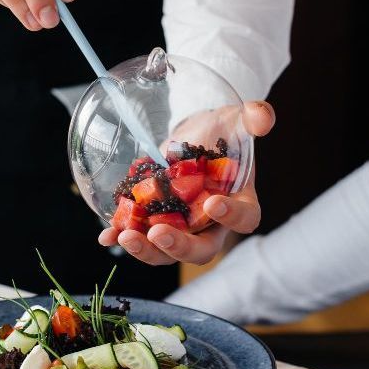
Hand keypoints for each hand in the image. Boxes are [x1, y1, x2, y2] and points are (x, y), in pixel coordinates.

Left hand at [98, 100, 274, 265]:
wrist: (193, 133)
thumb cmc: (220, 131)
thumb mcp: (237, 119)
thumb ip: (254, 116)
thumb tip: (262, 117)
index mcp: (240, 202)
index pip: (245, 219)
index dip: (231, 217)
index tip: (211, 204)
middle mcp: (211, 224)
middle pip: (201, 249)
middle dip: (179, 247)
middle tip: (158, 233)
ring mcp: (182, 227)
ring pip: (167, 252)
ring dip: (147, 250)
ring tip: (126, 237)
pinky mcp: (156, 221)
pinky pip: (140, 236)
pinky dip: (120, 237)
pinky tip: (106, 236)